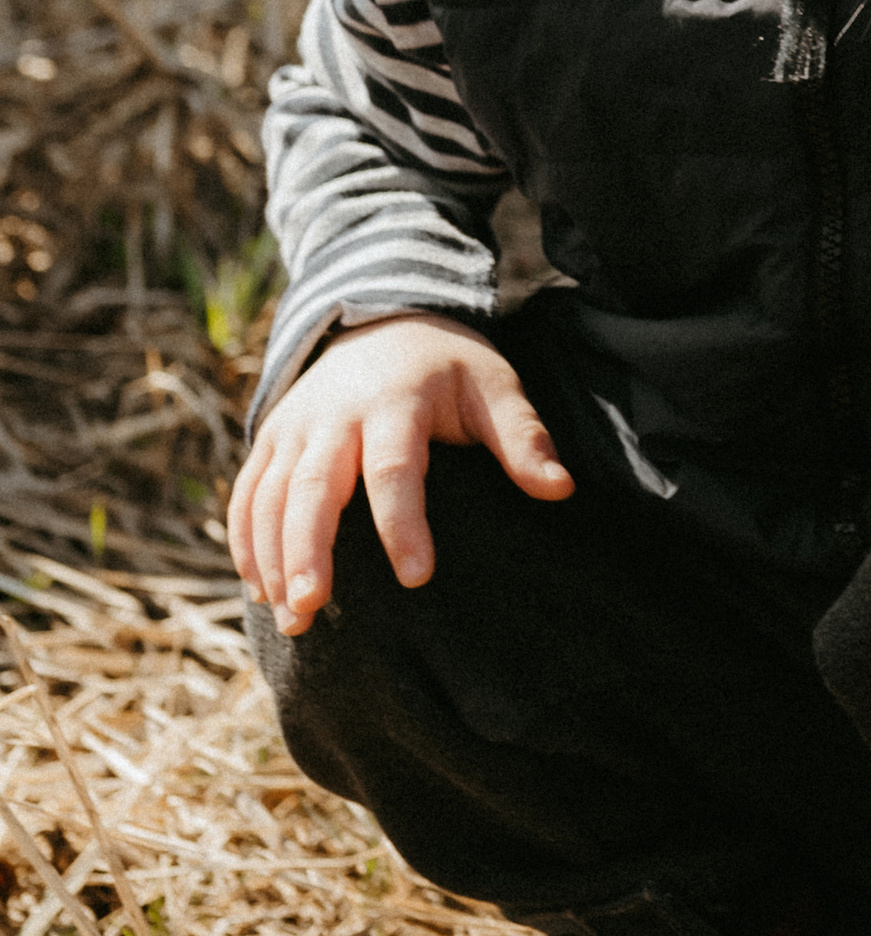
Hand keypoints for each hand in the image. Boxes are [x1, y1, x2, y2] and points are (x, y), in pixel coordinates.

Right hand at [227, 315, 571, 635]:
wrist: (383, 318)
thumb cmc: (447, 366)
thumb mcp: (493, 385)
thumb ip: (523, 436)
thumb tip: (560, 488)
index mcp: (395, 401)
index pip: (393, 468)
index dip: (403, 523)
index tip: (418, 576)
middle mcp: (334, 414)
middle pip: (312, 487)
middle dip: (308, 550)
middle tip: (311, 608)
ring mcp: (294, 426)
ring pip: (268, 496)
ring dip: (271, 557)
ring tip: (289, 618)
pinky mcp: (270, 438)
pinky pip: (247, 493)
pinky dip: (245, 540)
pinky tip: (259, 589)